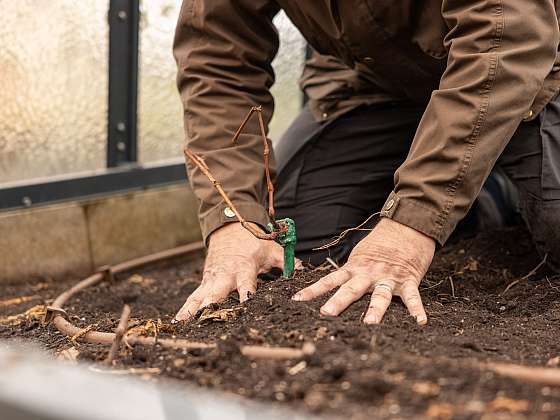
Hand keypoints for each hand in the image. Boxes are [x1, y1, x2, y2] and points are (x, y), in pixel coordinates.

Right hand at [174, 222, 299, 320]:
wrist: (229, 227)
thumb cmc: (253, 241)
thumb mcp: (273, 249)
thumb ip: (288, 263)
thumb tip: (306, 272)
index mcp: (244, 267)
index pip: (246, 283)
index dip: (246, 294)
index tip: (246, 306)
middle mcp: (225, 275)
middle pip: (218, 293)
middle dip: (212, 306)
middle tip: (206, 321)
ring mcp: (212, 278)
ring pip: (200, 296)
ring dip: (192, 311)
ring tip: (184, 326)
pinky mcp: (204, 281)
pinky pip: (193, 296)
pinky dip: (185, 309)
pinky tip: (177, 323)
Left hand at [292, 218, 434, 324]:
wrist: (406, 227)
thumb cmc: (381, 244)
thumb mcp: (360, 256)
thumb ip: (350, 272)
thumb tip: (333, 287)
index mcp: (355, 268)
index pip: (329, 280)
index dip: (313, 290)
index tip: (297, 300)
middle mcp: (369, 274)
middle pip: (351, 290)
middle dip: (338, 302)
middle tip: (326, 314)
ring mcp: (388, 277)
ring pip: (380, 295)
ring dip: (375, 309)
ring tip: (370, 323)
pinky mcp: (408, 280)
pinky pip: (413, 296)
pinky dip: (417, 309)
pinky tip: (420, 321)